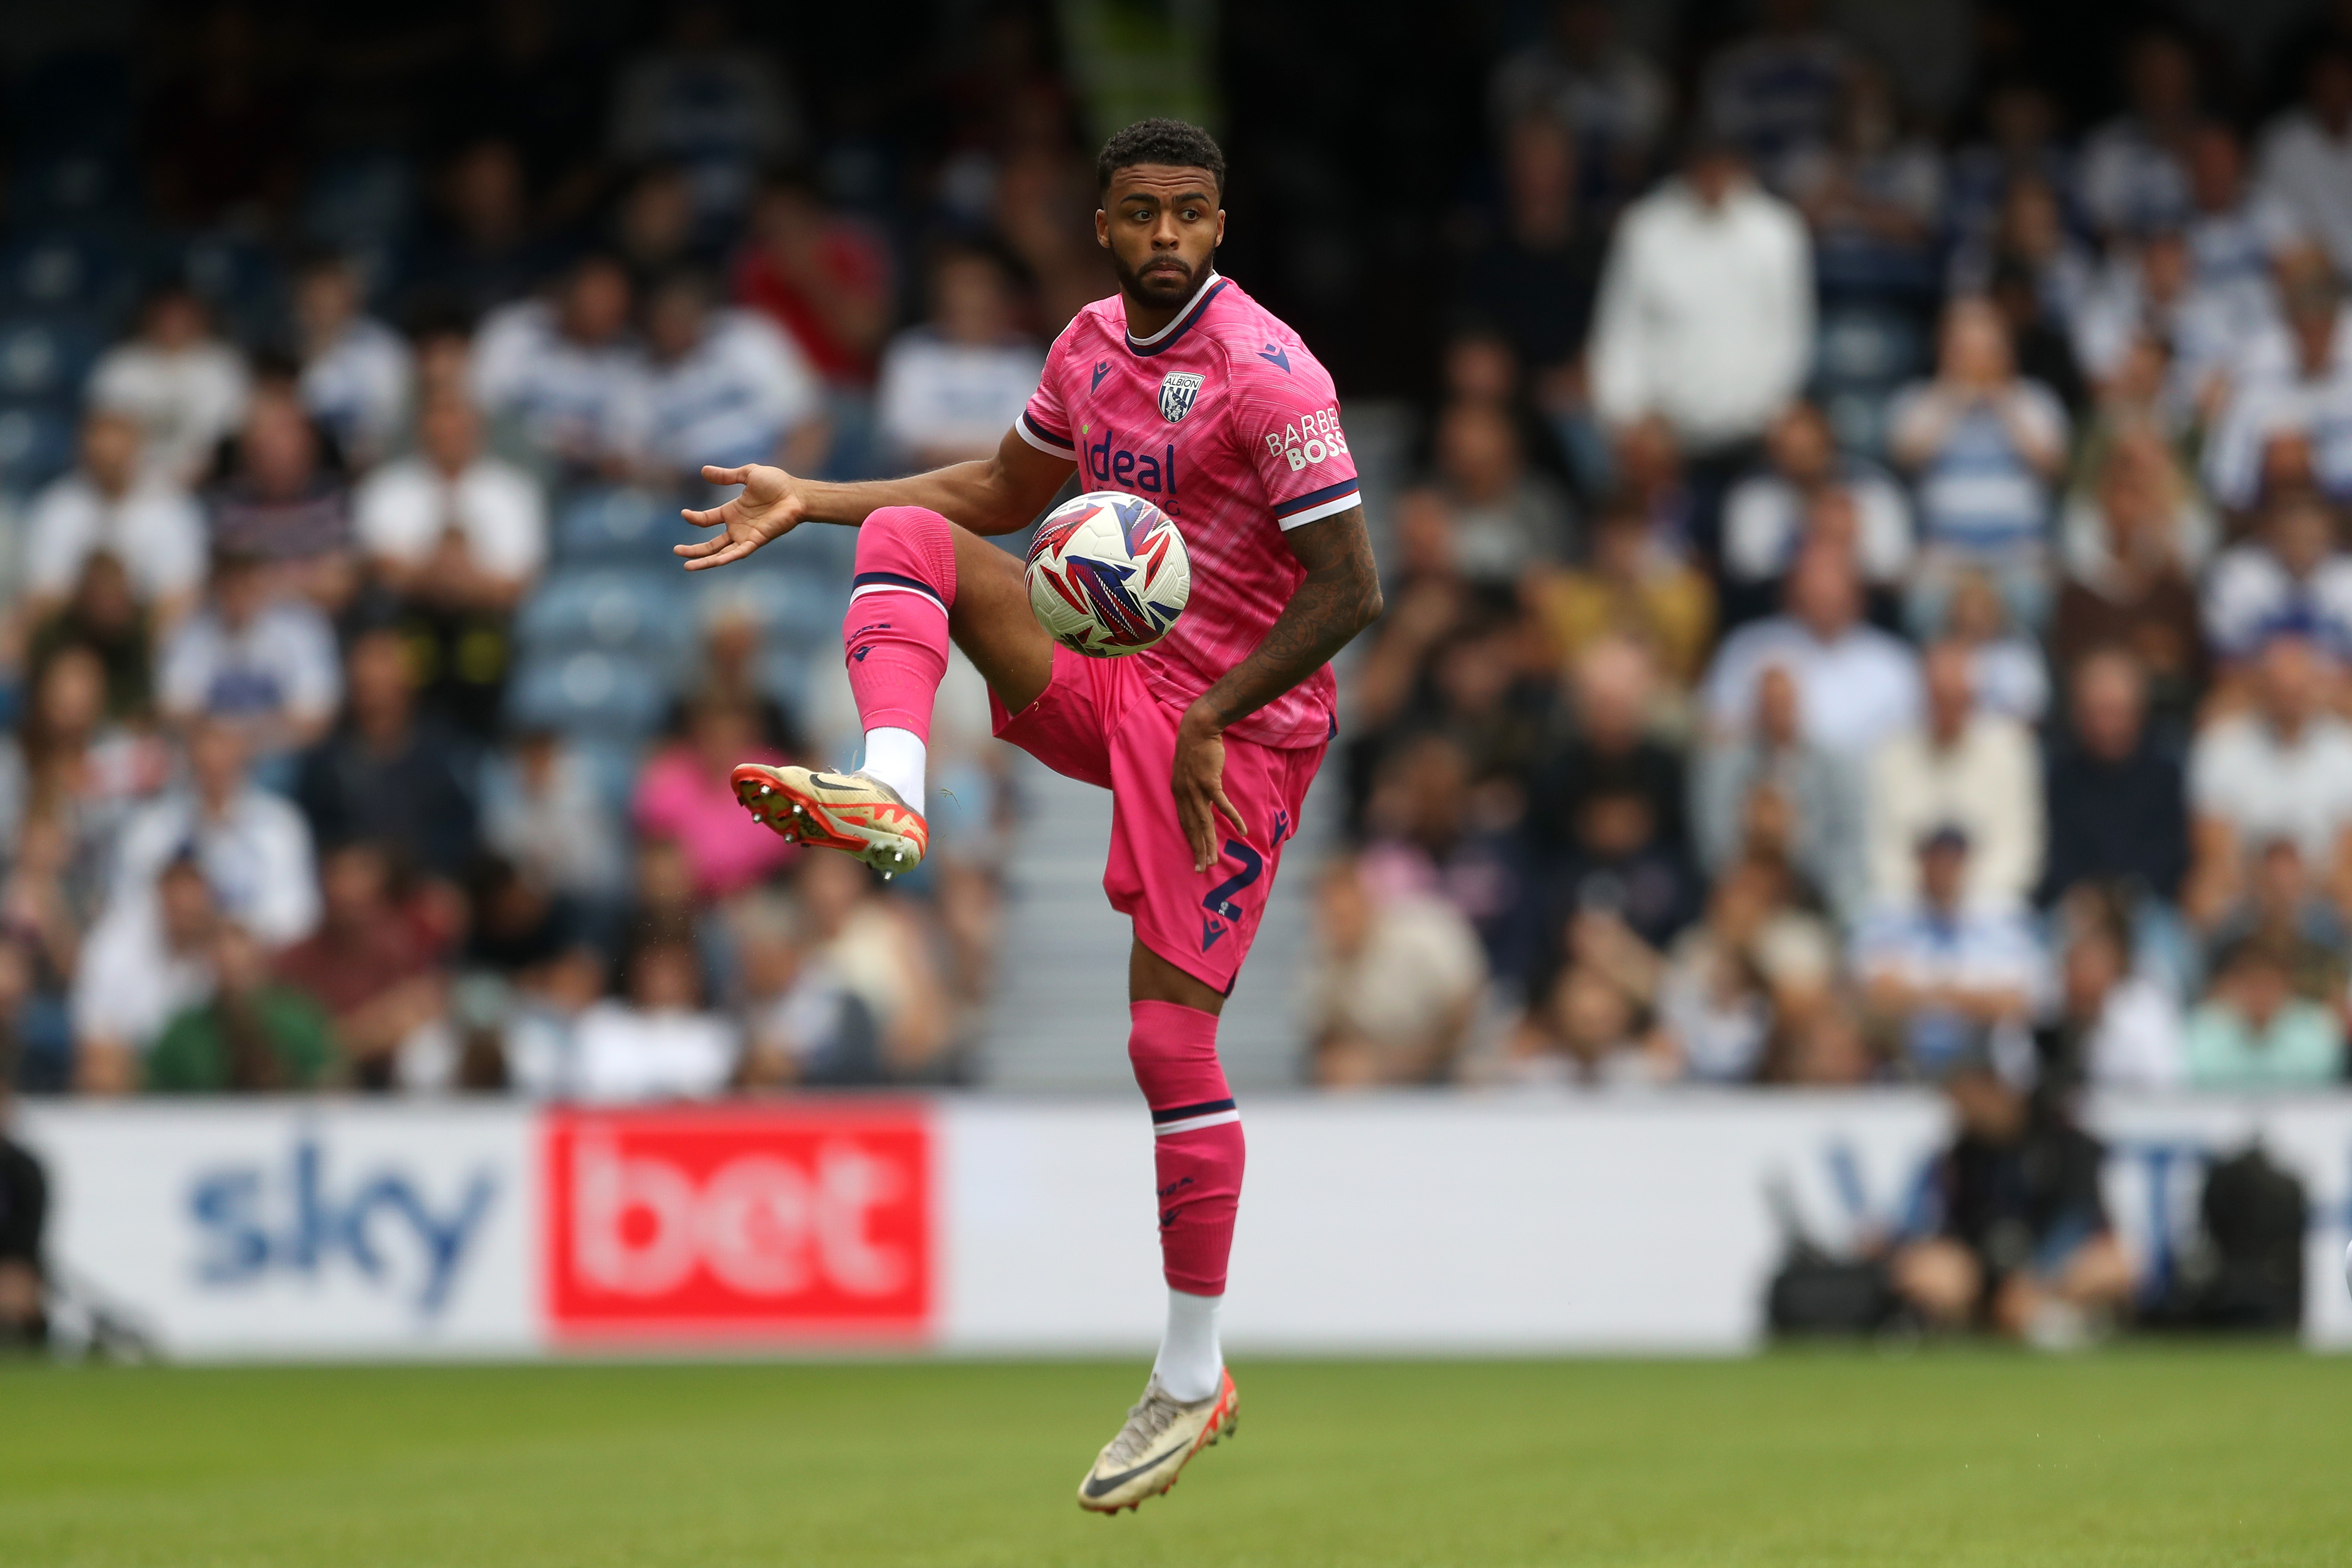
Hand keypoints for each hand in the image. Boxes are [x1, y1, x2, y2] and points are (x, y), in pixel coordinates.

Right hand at [674, 464, 807, 569]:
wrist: (797, 493)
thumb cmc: (777, 483)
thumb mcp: (747, 474)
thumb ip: (726, 475)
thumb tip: (703, 470)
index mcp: (733, 512)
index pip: (708, 520)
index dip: (695, 518)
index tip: (684, 514)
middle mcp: (737, 527)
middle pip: (711, 543)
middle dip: (694, 549)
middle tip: (677, 552)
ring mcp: (746, 536)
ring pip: (721, 553)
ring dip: (705, 560)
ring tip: (687, 566)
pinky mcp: (757, 541)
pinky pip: (740, 553)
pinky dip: (727, 558)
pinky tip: (715, 563)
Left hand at [1172, 703, 1247, 872]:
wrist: (1198, 728)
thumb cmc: (1196, 749)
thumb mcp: (1189, 772)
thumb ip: (1193, 788)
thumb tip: (1201, 800)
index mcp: (1179, 794)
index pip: (1184, 823)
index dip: (1190, 842)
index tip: (1195, 857)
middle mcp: (1184, 795)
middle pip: (1192, 828)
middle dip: (1198, 850)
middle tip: (1203, 869)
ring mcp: (1196, 789)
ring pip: (1204, 822)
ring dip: (1210, 843)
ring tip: (1215, 860)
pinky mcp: (1209, 782)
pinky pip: (1222, 805)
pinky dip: (1233, 818)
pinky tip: (1241, 830)